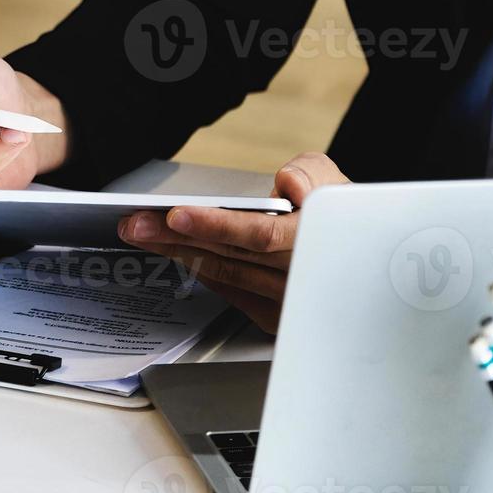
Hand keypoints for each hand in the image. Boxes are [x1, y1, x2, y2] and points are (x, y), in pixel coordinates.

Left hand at [117, 152, 350, 332]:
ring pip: (221, 273)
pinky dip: (197, 267)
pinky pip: (226, 288)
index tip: (176, 216)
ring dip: (175, 252)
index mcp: (315, 244)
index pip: (260, 235)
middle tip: (136, 223)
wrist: (356, 261)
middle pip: (228, 256)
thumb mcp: (336, 185)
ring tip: (141, 232)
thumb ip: (311, 175)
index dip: (215, 226)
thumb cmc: (339, 219)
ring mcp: (283, 303)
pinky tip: (171, 251)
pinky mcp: (270, 317)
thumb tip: (289, 183)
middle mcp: (298, 280)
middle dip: (175, 238)